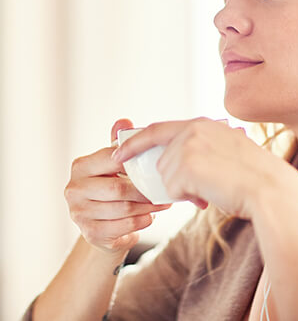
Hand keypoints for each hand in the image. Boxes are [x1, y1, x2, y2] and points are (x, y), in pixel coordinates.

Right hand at [64, 118, 171, 254]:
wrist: (102, 224)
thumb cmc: (111, 185)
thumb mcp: (114, 163)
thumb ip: (118, 143)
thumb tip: (124, 121)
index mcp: (81, 166)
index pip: (112, 159)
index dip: (135, 161)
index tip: (157, 162)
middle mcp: (74, 189)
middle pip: (118, 188)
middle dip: (145, 189)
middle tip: (164, 187)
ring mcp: (79, 213)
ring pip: (124, 208)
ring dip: (148, 206)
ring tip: (164, 201)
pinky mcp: (90, 233)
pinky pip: (124, 226)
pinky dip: (142, 221)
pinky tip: (151, 216)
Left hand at [111, 117, 286, 218]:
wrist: (268, 188)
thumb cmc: (252, 177)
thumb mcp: (227, 151)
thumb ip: (202, 149)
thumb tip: (177, 166)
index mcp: (203, 124)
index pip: (159, 129)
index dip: (136, 141)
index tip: (119, 152)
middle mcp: (193, 129)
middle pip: (162, 159)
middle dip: (174, 178)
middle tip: (201, 187)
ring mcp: (189, 145)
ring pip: (166, 176)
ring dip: (184, 189)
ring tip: (211, 189)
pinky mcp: (187, 163)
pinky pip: (171, 188)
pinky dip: (186, 197)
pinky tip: (208, 194)